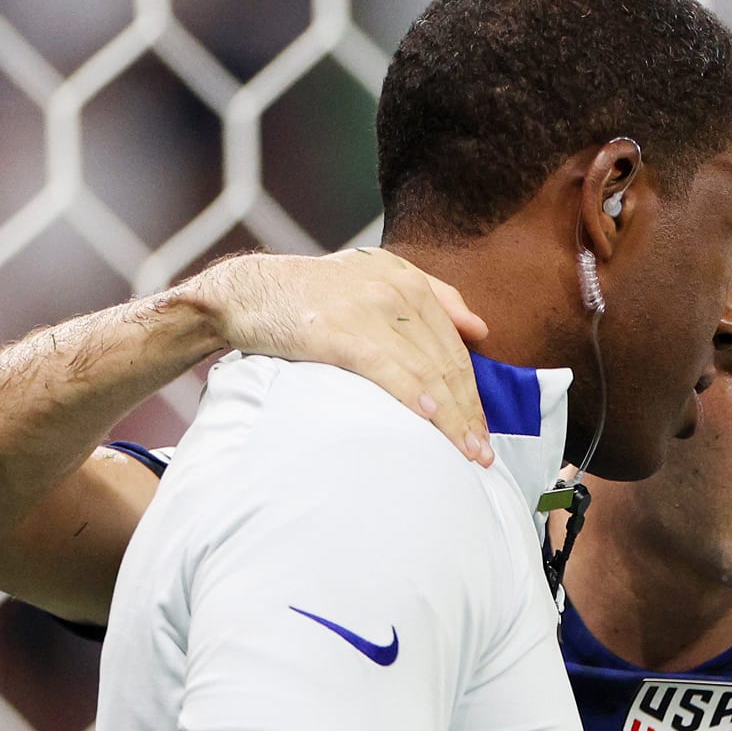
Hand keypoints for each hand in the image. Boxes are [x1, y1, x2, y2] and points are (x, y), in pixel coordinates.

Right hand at [189, 249, 495, 466]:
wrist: (248, 291)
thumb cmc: (313, 293)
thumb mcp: (376, 276)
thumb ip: (434, 295)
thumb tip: (480, 328)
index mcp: (410, 282)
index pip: (455, 349)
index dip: (474, 394)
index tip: (484, 431)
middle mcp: (396, 292)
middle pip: (446, 363)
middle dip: (468, 414)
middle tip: (482, 454)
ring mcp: (367, 310)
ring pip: (424, 370)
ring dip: (449, 417)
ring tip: (465, 453)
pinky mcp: (337, 330)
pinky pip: (385, 366)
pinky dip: (411, 394)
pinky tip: (429, 419)